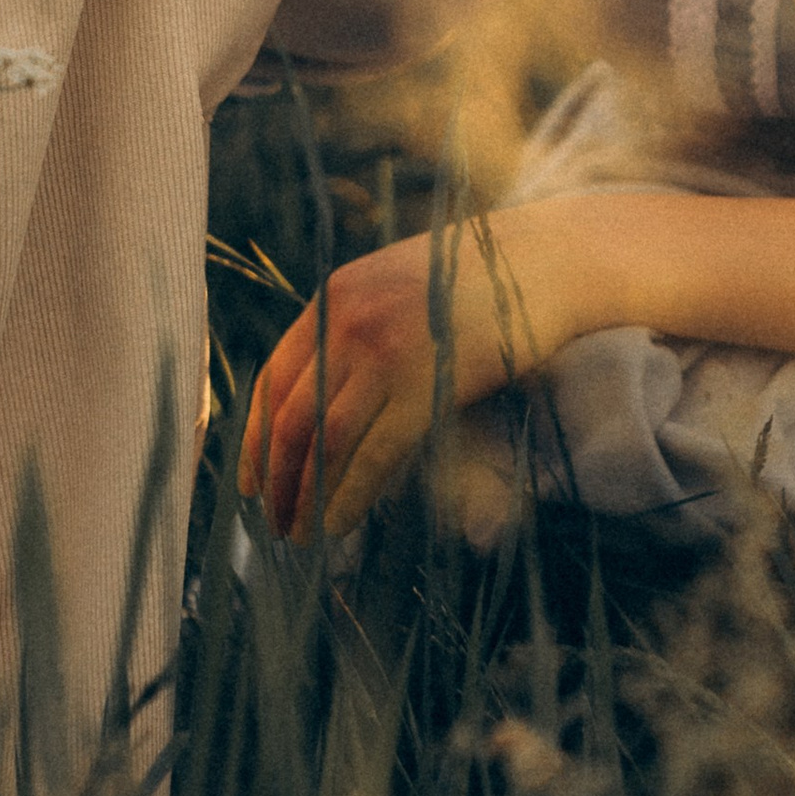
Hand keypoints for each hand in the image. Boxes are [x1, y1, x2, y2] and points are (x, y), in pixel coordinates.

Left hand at [238, 213, 574, 540]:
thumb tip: (327, 395)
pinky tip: (337, 523)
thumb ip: (355, 327)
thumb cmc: (478, 277)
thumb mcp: (396, 284)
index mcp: (335, 295)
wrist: (545, 262)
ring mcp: (384, 354)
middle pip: (290, 417)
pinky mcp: (424, 387)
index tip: (250, 479)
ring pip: (324, 442)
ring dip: (305, 496)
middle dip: (274, 478)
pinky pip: (372, 455)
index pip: (273, 377)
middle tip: (270, 519)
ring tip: (300, 533)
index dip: (254, 437)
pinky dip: (347, 496)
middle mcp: (348, 323)